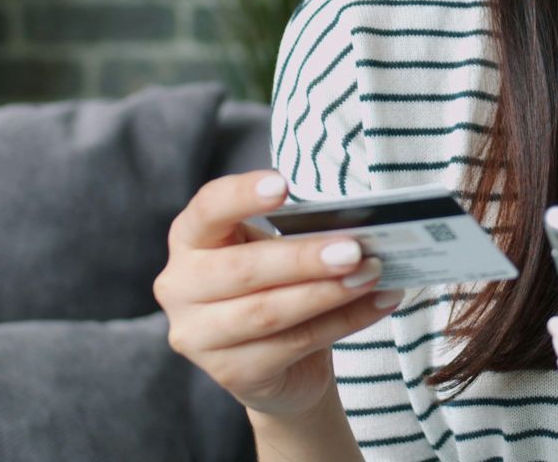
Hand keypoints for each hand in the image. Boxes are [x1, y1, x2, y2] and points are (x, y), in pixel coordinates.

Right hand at [153, 169, 405, 418]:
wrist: (278, 365)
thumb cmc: (274, 288)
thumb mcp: (275, 252)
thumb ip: (298, 238)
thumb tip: (353, 229)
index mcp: (189, 240)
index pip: (207, 210)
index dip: (241, 196)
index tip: (282, 185)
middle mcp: (180, 287)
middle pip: (243, 269)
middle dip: (304, 258)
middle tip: (353, 248)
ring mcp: (199, 336)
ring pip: (270, 311)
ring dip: (329, 292)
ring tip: (371, 274)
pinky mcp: (231, 372)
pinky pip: (295, 343)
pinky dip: (345, 321)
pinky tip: (377, 302)